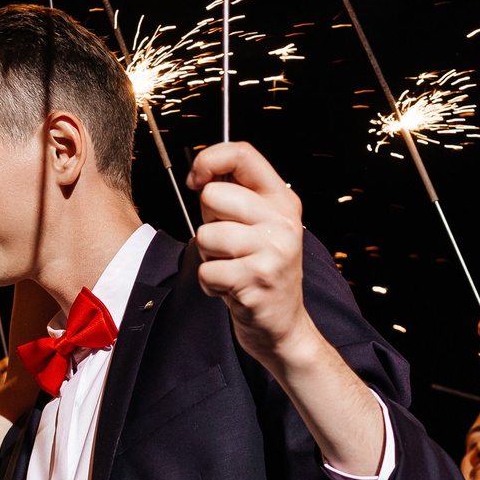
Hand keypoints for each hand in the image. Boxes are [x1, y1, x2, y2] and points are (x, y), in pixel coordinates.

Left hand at [188, 142, 317, 367]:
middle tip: (226, 244)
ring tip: (231, 268)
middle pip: (214, 195)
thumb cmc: (261, 271)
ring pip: (205, 235)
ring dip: (209, 256)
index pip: (243, 153)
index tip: (196, 179)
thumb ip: (238, 197)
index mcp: (283, 201)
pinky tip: (231, 288)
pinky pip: (207, 271)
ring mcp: (272, 251)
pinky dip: (210, 284)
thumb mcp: (261, 226)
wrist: (284, 326)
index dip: (210, 160)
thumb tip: (200, 175)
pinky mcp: (256, 280)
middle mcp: (282, 222)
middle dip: (207, 221)